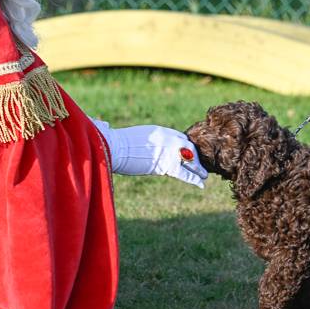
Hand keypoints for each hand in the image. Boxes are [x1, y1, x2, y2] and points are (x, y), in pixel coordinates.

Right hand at [92, 120, 207, 187]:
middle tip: (200, 163)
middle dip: (194, 156)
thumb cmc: (111, 141)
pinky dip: (194, 179)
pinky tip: (201, 184)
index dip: (185, 147)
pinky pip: (184, 172)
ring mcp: (169, 150)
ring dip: (198, 168)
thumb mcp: (124, 135)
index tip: (188, 153)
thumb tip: (104, 124)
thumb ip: (125, 134)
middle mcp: (168, 137)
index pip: (179, 138)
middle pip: (188, 146)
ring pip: (190, 160)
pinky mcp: (166, 164)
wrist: (112, 147)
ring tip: (205, 176)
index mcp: (159, 131)